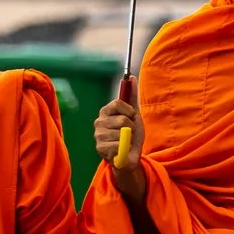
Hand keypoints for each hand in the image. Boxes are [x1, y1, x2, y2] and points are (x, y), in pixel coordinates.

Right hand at [93, 77, 143, 198]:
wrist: (130, 156)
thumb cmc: (131, 134)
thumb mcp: (135, 114)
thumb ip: (132, 96)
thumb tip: (133, 77)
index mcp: (106, 112)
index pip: (117, 103)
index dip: (129, 112)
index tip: (132, 118)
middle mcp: (99, 122)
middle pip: (122, 119)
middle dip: (131, 127)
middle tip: (129, 133)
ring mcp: (98, 135)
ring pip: (121, 132)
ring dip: (129, 138)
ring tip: (126, 142)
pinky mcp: (100, 148)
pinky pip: (118, 144)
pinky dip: (124, 148)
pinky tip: (122, 150)